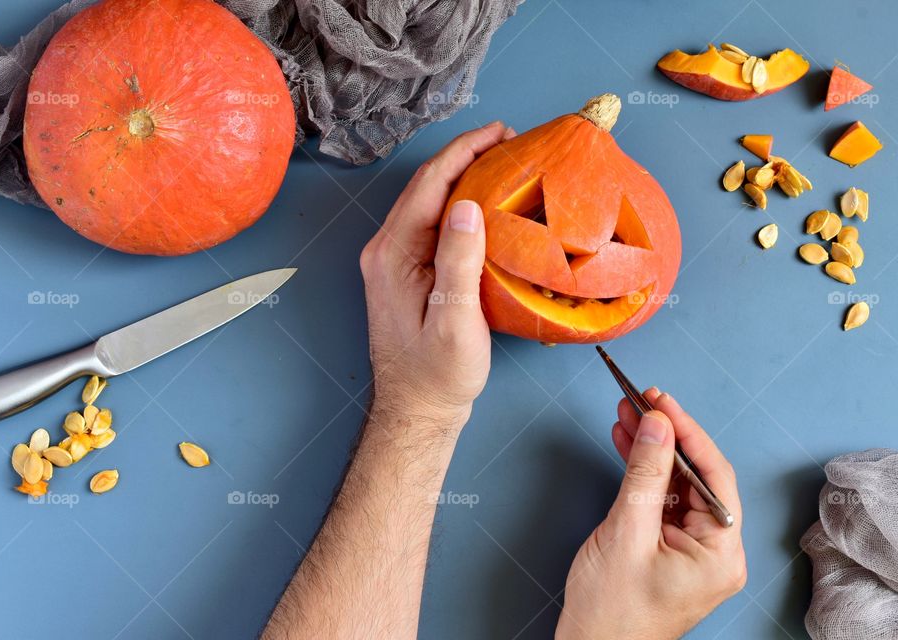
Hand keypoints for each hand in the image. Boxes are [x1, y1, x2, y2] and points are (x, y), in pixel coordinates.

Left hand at [359, 121, 513, 429]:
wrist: (417, 409)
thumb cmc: (437, 375)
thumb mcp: (454, 322)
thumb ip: (457, 263)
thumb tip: (466, 205)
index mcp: (392, 255)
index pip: (429, 185)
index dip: (465, 150)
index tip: (502, 132)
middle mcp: (386, 249)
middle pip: (427, 185)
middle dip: (467, 155)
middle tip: (512, 141)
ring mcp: (394, 259)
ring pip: (430, 201)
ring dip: (464, 176)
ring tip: (505, 162)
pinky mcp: (407, 271)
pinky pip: (433, 223)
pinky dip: (461, 204)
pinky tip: (487, 202)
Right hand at [556, 390, 745, 639]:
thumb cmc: (611, 611)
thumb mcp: (626, 533)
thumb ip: (644, 474)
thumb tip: (657, 425)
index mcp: (720, 552)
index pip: (714, 474)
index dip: (687, 432)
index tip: (660, 401)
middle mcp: (716, 550)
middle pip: (696, 476)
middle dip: (665, 436)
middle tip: (640, 401)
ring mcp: (693, 549)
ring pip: (677, 483)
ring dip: (651, 450)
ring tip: (626, 415)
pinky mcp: (670, 548)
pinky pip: (663, 500)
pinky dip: (643, 473)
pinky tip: (627, 445)